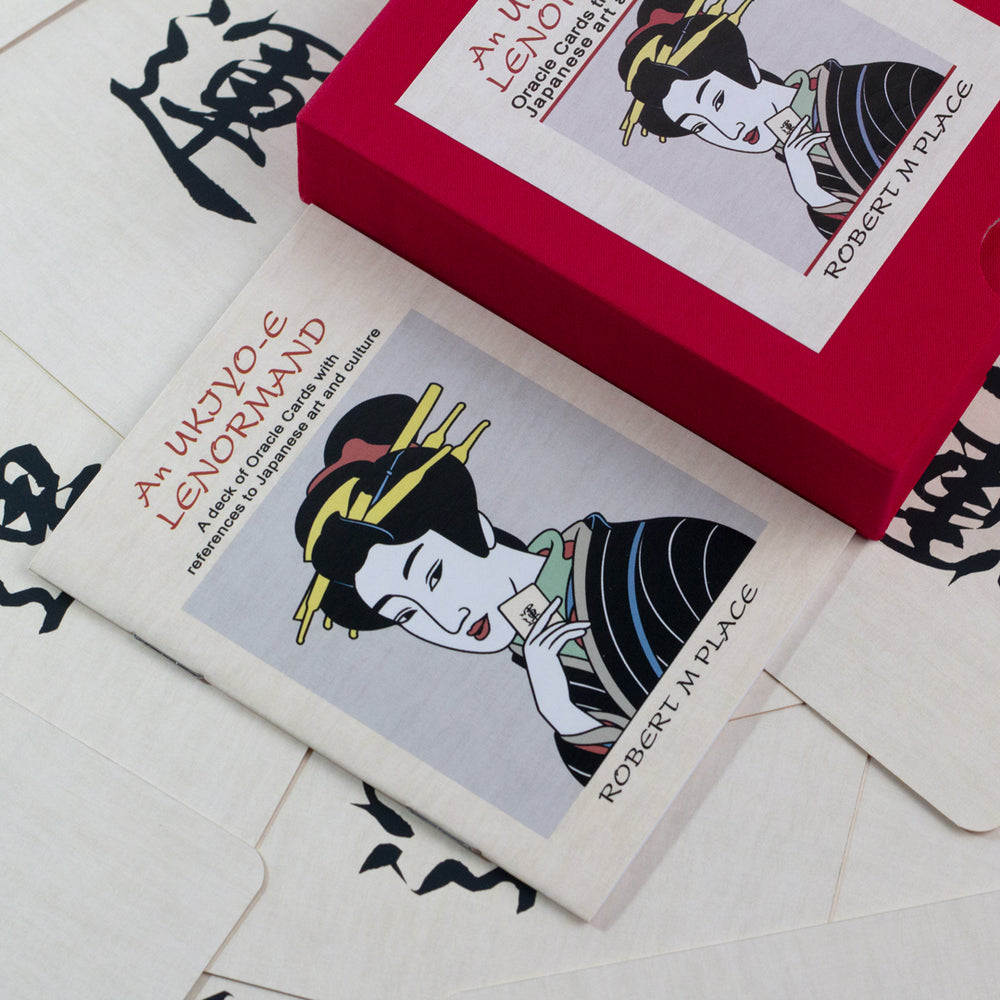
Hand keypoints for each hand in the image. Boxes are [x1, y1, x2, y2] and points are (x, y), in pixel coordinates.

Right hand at [522, 597, 596, 735]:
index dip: (545, 612)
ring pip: (557, 630)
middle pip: (545, 623)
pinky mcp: (548, 653)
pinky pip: (562, 637)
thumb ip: (549, 647)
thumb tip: (559, 632)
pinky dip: (573, 633)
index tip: (553, 602)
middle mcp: (530, 645)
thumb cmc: (550, 681)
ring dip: (573, 626)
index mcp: (527, 646)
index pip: (537, 624)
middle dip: (552, 609)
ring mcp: (538, 649)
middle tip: (559, 598)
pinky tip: (582, 632)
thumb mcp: (547, 661)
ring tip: (585, 625)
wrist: (550, 698)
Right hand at [781, 116, 836, 209]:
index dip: (799, 125)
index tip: (804, 118)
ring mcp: (793, 151)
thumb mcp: (800, 158)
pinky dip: (819, 139)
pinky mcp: (801, 153)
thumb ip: (801, 148)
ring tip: (826, 135)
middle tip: (809, 117)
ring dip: (818, 135)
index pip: (792, 133)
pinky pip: (810, 141)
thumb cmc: (802, 172)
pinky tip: (825, 139)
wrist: (803, 183)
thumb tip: (808, 137)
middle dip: (805, 125)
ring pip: (807, 137)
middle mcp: (788, 149)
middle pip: (799, 133)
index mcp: (786, 150)